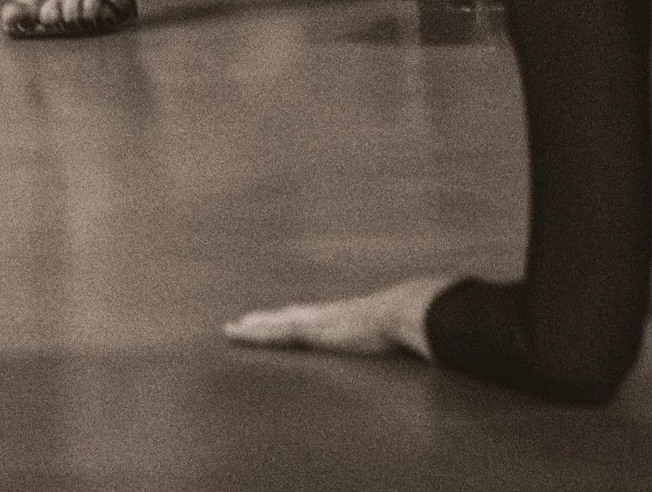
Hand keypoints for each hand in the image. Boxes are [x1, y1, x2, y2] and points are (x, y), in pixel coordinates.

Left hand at [223, 275, 451, 361]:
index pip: (314, 318)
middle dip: (266, 320)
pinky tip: (238, 332)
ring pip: (276, 323)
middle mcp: (328, 314)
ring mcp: (319, 320)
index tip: (281, 319)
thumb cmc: (412, 321)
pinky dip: (255, 333)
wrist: (410, 310)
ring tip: (231, 329)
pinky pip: (276, 332)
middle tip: (242, 323)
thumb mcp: (403, 333)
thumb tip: (420, 341)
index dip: (295, 319)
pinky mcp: (312, 329)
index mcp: (347, 317)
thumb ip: (404, 335)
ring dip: (253, 327)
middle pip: (289, 317)